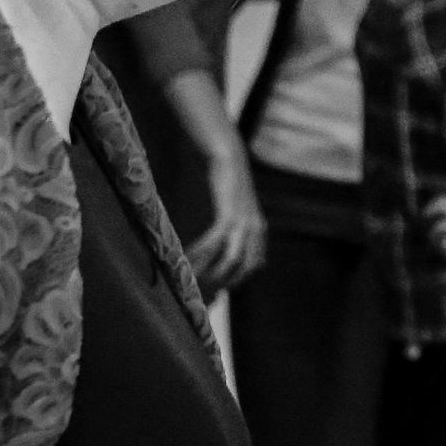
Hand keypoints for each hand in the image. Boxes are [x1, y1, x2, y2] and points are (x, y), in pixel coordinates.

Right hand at [188, 154, 267, 294]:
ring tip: (192, 280)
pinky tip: (186, 259)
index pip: (253, 266)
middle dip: (222, 282)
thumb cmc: (224, 184)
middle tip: (200, 290)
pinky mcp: (230, 214)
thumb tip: (213, 252)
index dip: (235, 280)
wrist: (227, 156)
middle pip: (244, 268)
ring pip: (231, 260)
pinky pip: (215, 242)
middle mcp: (256, 230)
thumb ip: (229, 231)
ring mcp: (245, 223)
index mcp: (259, 232)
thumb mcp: (232, 211)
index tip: (215, 289)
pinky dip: (200, 254)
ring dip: (210, 273)